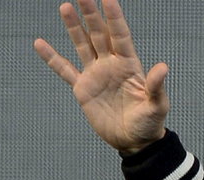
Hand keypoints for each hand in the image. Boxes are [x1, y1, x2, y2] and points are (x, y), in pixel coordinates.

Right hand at [34, 0, 168, 154]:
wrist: (134, 142)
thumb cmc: (149, 124)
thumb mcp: (156, 106)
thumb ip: (156, 86)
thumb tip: (163, 67)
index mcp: (130, 66)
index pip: (121, 36)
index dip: (115, 18)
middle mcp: (111, 66)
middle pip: (99, 34)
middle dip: (92, 14)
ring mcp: (96, 75)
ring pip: (83, 45)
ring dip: (74, 27)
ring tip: (66, 7)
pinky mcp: (83, 89)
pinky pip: (64, 70)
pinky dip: (52, 58)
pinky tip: (40, 43)